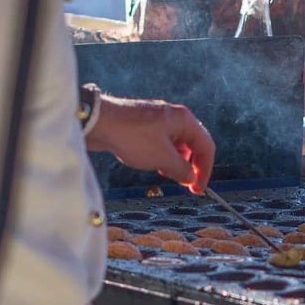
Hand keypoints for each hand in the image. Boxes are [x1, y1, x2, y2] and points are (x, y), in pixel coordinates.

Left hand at [87, 96, 215, 194]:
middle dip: (190, 166)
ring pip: (176, 145)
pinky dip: (161, 156)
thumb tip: (191, 178)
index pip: (206, 146)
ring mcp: (158, 120)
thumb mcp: (163, 159)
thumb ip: (182, 170)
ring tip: (165, 174)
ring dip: (174, 162)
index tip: (198, 188)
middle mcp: (174, 116)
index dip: (205, 170)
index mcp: (184, 120)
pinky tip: (151, 164)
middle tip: (184, 184)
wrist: (97, 122)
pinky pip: (161, 143)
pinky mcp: (144, 125)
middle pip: (192, 145)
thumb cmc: (131, 136)